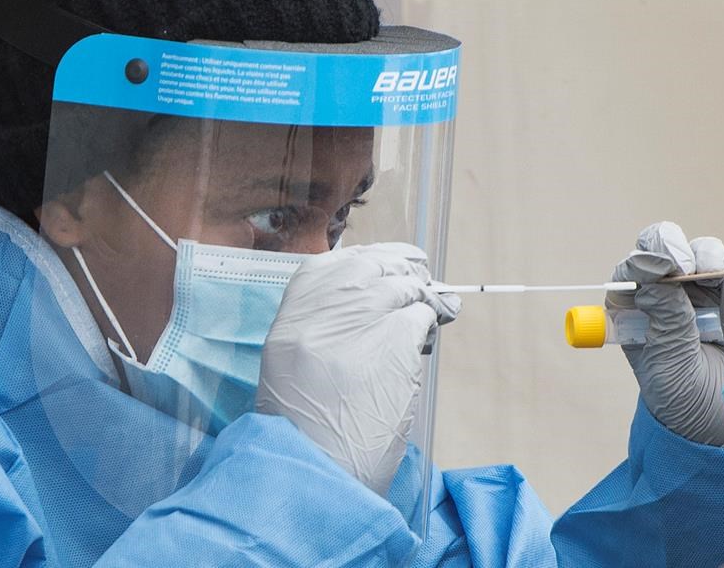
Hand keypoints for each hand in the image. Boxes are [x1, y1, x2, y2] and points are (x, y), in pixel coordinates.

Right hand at [255, 242, 460, 494]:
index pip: (340, 260)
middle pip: (376, 265)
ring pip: (406, 286)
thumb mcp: (293, 356)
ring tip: (425, 321)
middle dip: (403, 271)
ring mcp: (362, 316)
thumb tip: (373, 292)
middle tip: (419, 285)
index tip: (389, 268)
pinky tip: (424, 345)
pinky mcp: (396, 338)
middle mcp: (327, 302)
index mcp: (296, 306)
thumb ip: (326, 319)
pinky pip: (424, 315)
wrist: (312, 462)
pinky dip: (430, 326)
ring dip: (422, 300)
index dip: (372, 262)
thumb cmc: (302, 421)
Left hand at [609, 222, 723, 448]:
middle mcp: (664, 298)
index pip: (632, 269)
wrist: (722, 429)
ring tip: (717, 281)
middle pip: (665, 250)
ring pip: (700, 254)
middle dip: (677, 248)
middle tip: (689, 265)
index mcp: (635, 312)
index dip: (646, 258)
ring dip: (708, 258)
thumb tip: (655, 277)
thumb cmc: (683, 402)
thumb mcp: (668, 364)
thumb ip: (667, 320)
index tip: (665, 266)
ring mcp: (698, 296)